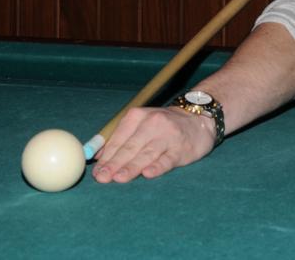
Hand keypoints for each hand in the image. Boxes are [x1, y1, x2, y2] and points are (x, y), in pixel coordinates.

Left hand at [91, 106, 216, 182]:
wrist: (198, 121)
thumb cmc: (162, 127)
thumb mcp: (140, 125)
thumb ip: (120, 139)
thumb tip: (97, 157)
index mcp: (137, 116)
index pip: (118, 139)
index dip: (107, 157)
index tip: (96, 172)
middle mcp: (152, 123)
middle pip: (130, 147)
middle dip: (115, 164)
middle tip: (102, 178)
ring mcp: (168, 135)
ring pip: (147, 154)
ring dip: (132, 167)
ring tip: (119, 178)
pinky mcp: (181, 148)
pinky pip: (167, 159)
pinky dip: (157, 166)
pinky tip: (148, 174)